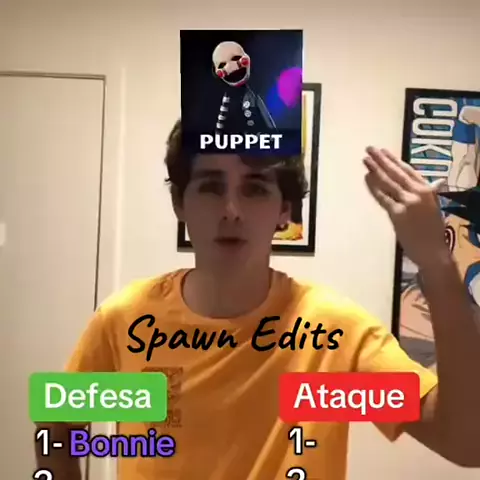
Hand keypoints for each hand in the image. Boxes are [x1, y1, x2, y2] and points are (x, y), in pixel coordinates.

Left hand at [363, 146, 451, 269]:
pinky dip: (373, 187)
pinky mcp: (397, 214)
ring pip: (388, 182)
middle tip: (369, 149)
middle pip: (395, 172)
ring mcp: (407, 202)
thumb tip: (408, 183)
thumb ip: (420, 194)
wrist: (433, 251)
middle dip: (381, 160)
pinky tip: (366, 179)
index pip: (408, 170)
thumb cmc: (431, 231)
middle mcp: (418, 192)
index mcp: (428, 190)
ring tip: (365, 160)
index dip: (394, 160)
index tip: (384, 151)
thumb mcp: (431, 207)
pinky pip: (383, 197)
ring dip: (375, 169)